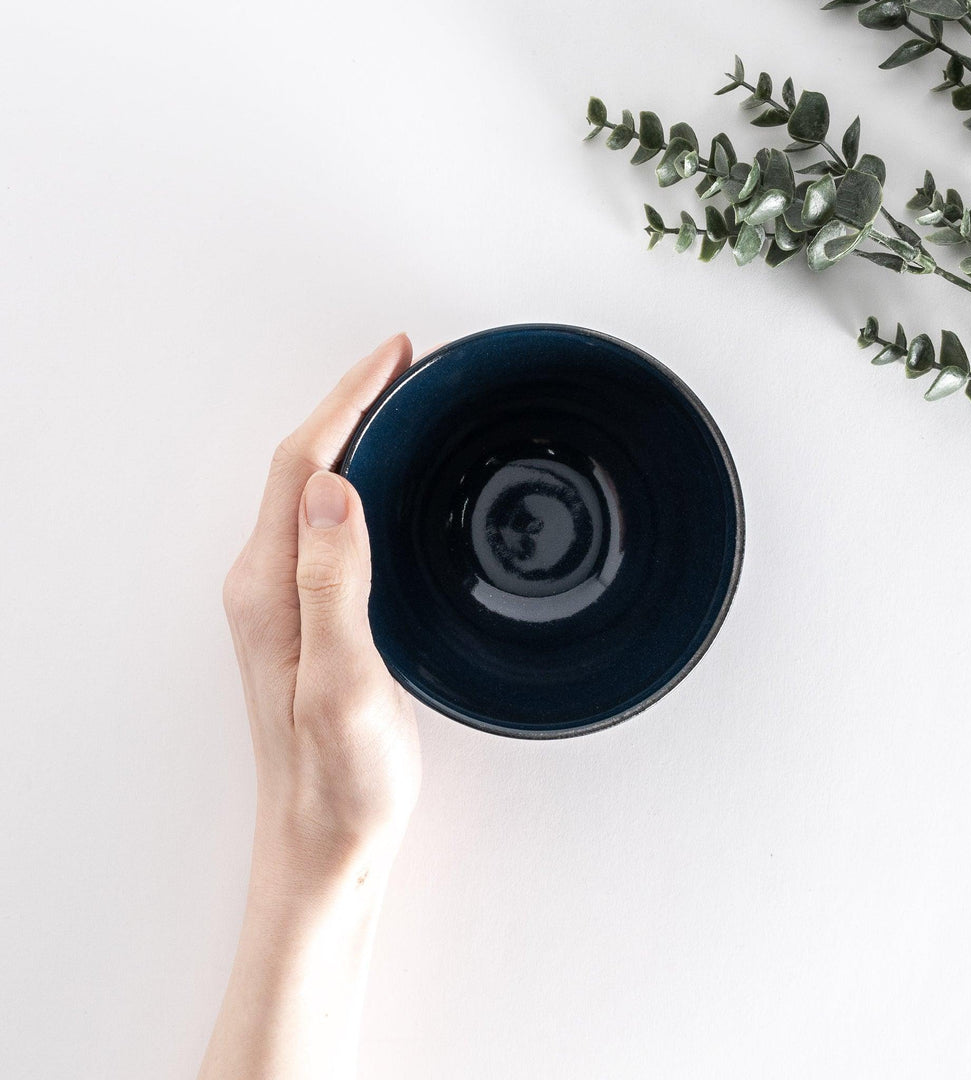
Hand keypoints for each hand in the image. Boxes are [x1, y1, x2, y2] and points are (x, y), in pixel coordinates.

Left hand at [222, 332, 421, 891]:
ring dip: (359, 438)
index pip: (300, 465)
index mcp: (269, 585)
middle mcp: (270, 582)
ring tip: (407, 405)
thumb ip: (332, 585)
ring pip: (319, 492)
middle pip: (303, 465)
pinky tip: (399, 483)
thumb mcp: (341, 681)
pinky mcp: (320, 616)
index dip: (347, 402)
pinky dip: (368, 484)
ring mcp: (292, 599)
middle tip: (408, 367)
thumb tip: (329, 487)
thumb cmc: (337, 775)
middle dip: (353, 404)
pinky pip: (337, 526)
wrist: (329, 835)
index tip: (393, 359)